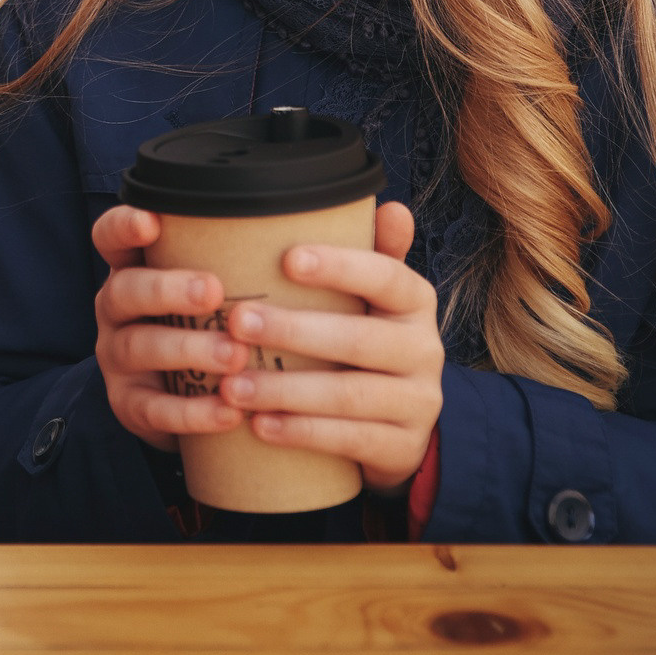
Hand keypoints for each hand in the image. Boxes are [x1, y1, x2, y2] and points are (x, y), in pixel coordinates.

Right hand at [91, 203, 244, 451]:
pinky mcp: (129, 405)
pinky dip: (193, 412)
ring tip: (235, 356)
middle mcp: (117, 309)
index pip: (111, 237)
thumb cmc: (215, 324)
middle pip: (127, 290)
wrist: (190, 402)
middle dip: (168, 289)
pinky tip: (230, 412)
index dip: (123, 226)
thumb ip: (244, 256)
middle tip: (214, 292)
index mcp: (133, 268)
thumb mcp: (216, 287)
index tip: (151, 221)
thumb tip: (330, 215)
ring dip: (188, 349)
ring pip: (139, 347)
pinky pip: (154, 409)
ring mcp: (118, 358)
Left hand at [220, 200, 442, 492]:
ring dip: (286, 390)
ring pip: (349, 396)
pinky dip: (302, 433)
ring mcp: (418, 402)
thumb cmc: (367, 343)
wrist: (402, 425)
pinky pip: (351, 440)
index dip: (341, 266)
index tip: (287, 258)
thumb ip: (372, 254)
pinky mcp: (402, 447)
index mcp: (414, 302)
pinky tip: (260, 426)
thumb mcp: (372, 299)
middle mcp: (424, 350)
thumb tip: (392, 207)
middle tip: (235, 322)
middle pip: (359, 339)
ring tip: (231, 386)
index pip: (386, 276)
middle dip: (294, 331)